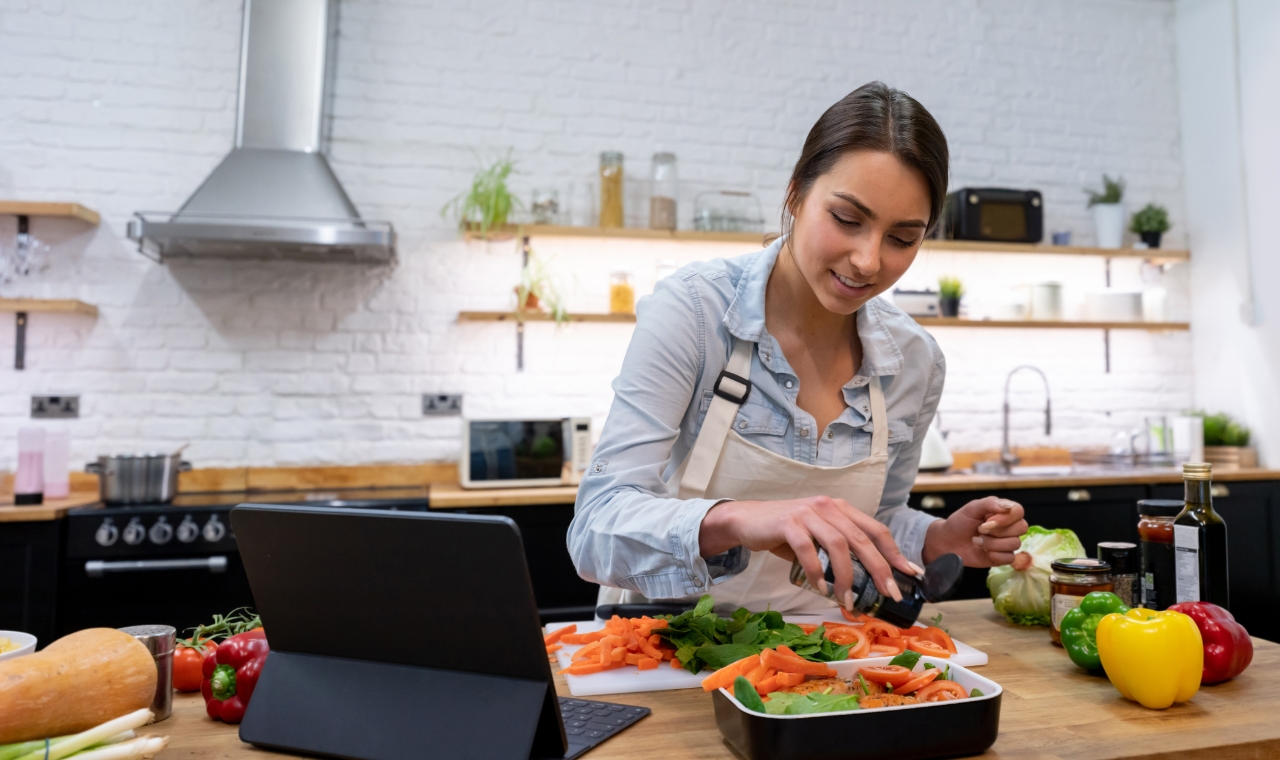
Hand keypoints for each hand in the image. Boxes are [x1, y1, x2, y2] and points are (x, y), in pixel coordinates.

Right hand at [699, 495, 923, 604]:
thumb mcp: (818, 538)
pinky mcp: (788, 522)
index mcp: (841, 509)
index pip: (876, 530)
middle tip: (888, 594)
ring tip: (848, 600)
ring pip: (838, 545)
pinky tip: (821, 588)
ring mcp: (808, 512)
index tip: (910, 575)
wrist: (747, 520)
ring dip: (847, 577)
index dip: (895, 553)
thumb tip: (866, 585)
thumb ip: (839, 552)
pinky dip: (817, 572)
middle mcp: (828, 506)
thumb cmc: (786, 533)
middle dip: (880, 569)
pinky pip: (807, 549)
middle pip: (863, 539)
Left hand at [921, 496, 1026, 566]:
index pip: (1019, 511)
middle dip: (998, 531)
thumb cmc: (959, 523)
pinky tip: (983, 551)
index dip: (1006, 518)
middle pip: (1021, 528)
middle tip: (980, 530)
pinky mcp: (1002, 557)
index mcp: (1003, 512)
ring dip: (992, 543)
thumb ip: (990, 503)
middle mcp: (1008, 527)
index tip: (987, 520)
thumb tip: (1008, 506)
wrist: (947, 542)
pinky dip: (994, 555)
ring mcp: (1006, 542)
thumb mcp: (972, 508)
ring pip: (1015, 544)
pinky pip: (1009, 558)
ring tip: (977, 540)